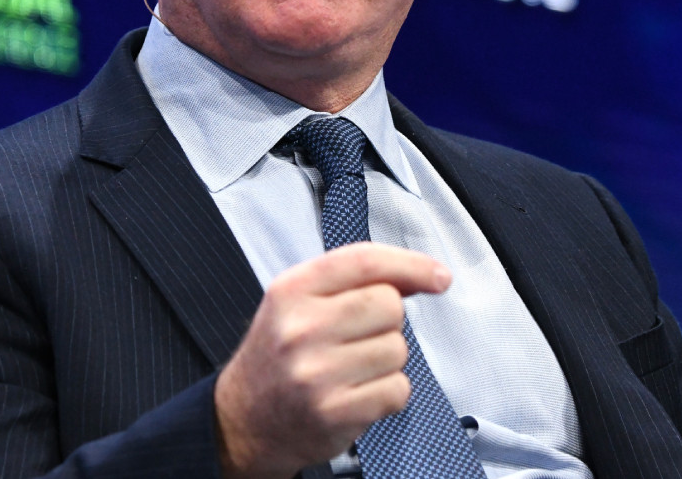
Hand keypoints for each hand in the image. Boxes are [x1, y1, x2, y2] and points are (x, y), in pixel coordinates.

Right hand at [213, 242, 451, 478]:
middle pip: (389, 304)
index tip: (438, 275)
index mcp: (292, 291)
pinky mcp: (335, 412)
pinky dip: (389, 392)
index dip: (411, 264)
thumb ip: (351, 281)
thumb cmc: (278, 356)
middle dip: (388, 320)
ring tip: (352, 368)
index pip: (364, 261)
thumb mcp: (297, 303)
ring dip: (387, 360)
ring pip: (397, 349)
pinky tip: (358, 392)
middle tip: (359, 337)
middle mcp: (300, 329)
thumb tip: (422, 274)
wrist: (243, 420)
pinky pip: (397, 389)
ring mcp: (317, 373)